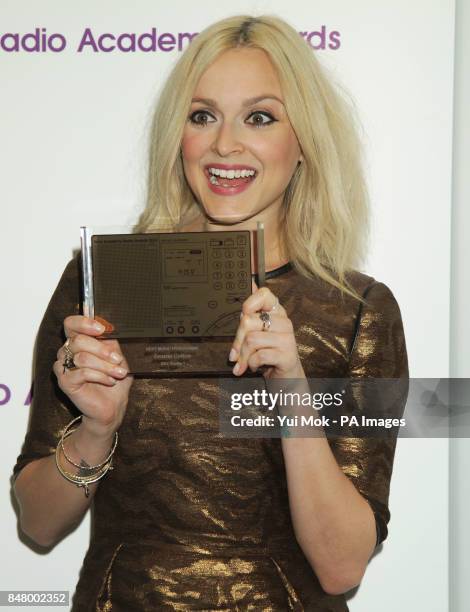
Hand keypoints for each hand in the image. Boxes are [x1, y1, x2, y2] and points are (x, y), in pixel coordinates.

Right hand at [53, 316, 132, 437]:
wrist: (113, 405)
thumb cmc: (114, 378)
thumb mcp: (117, 356)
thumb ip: (111, 341)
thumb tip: (110, 328)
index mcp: (78, 341)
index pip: (71, 324)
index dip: (84, 323)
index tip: (102, 329)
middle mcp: (67, 352)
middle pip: (78, 340)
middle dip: (102, 350)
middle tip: (118, 359)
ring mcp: (62, 367)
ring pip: (82, 358)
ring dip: (105, 365)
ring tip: (119, 373)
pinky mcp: (64, 382)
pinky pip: (81, 373)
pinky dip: (100, 376)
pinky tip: (110, 380)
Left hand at [229, 283, 304, 379]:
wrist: (286, 379)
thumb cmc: (269, 354)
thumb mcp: (258, 333)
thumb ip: (252, 316)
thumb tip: (247, 288)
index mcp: (277, 313)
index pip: (264, 293)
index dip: (249, 303)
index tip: (243, 315)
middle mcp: (284, 322)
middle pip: (248, 321)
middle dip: (237, 341)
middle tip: (235, 354)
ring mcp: (288, 339)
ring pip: (251, 339)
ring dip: (244, 356)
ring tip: (247, 362)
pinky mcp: (288, 355)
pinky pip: (260, 355)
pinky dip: (252, 364)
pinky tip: (256, 366)